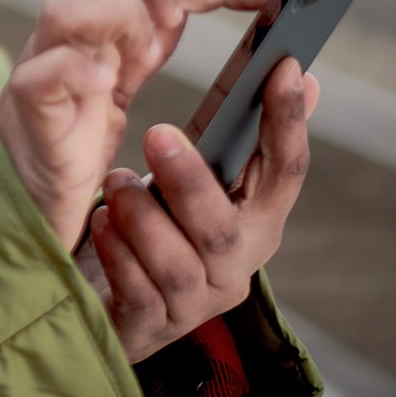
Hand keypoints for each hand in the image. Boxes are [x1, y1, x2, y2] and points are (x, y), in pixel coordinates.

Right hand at [0, 0, 271, 251]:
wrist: (24, 195)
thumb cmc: (76, 133)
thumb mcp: (127, 71)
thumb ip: (159, 34)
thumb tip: (241, 11)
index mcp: (95, 19)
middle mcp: (67, 32)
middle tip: (175, 20)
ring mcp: (42, 67)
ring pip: (64, 7)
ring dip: (118, 22)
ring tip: (142, 60)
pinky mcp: (30, 112)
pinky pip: (43, 74)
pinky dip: (78, 70)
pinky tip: (106, 84)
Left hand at [79, 56, 319, 362]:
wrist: (113, 302)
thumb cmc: (162, 222)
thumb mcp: (199, 176)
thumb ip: (240, 134)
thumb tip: (296, 72)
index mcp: (255, 222)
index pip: (286, 173)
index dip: (289, 122)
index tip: (282, 68)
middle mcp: (233, 267)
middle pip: (224, 229)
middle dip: (192, 182)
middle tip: (156, 134)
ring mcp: (194, 304)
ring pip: (178, 266)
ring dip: (143, 218)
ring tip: (113, 183)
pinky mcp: (149, 328)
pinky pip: (136, 294)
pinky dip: (117, 254)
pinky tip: (99, 223)